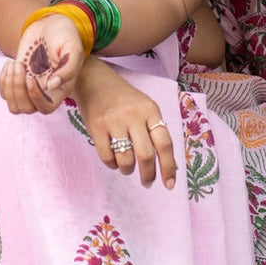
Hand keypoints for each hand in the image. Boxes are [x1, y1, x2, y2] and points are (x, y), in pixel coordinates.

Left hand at [0, 12, 84, 113]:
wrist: (51, 24)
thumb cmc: (66, 35)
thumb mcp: (73, 48)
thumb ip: (68, 68)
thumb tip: (51, 86)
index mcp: (60, 89)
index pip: (46, 108)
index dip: (35, 98)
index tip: (30, 78)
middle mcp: (44, 92)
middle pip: (27, 108)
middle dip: (18, 90)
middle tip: (20, 67)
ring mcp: (30, 86)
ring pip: (14, 105)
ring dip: (9, 87)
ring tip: (14, 64)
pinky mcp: (18, 78)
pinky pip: (5, 92)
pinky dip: (3, 80)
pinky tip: (10, 63)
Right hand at [75, 60, 176, 189]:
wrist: (94, 80)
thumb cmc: (124, 99)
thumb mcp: (145, 108)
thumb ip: (157, 132)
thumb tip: (171, 166)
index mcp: (150, 110)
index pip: (165, 144)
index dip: (169, 167)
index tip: (170, 184)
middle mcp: (134, 116)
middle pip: (145, 155)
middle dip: (148, 175)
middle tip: (147, 182)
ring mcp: (114, 122)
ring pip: (126, 160)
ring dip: (128, 170)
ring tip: (127, 167)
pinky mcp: (96, 128)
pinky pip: (107, 157)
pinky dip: (112, 165)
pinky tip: (114, 160)